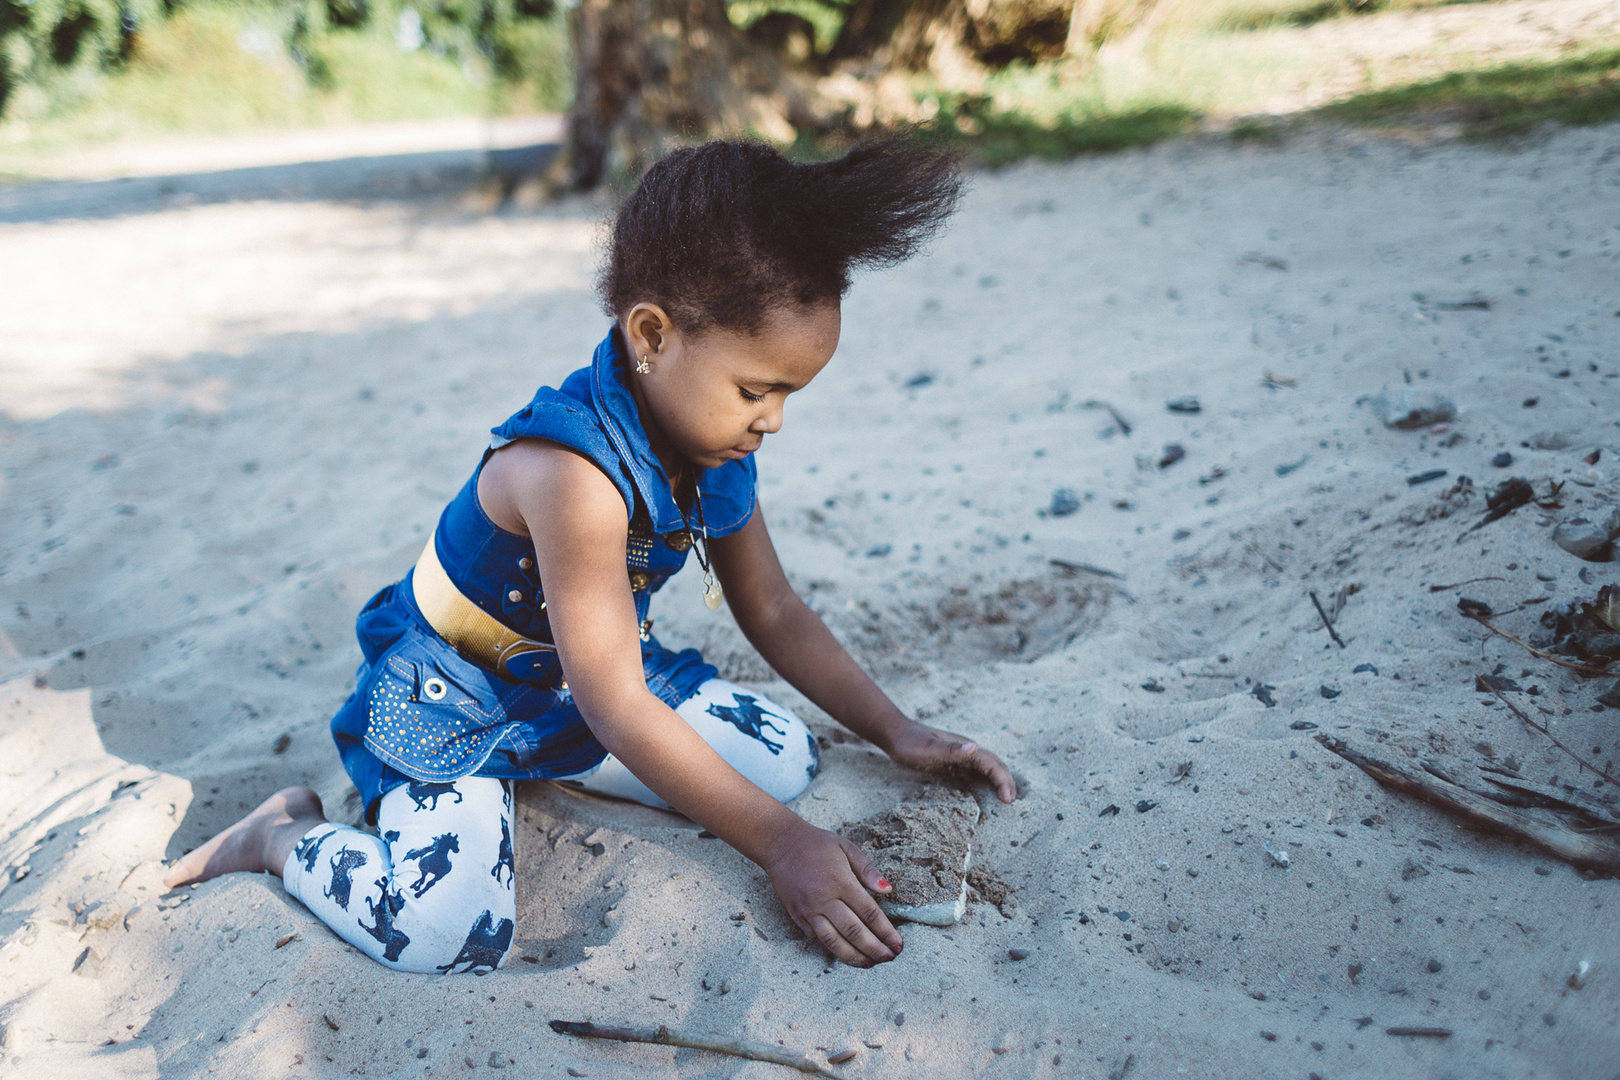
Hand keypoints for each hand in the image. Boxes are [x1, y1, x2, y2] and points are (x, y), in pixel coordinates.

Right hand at [761, 819, 903, 967]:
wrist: (779, 843)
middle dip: (874, 949)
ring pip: (833, 941)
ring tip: (869, 963)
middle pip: (854, 932)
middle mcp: (824, 899)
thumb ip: (868, 870)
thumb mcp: (846, 848)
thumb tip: (888, 890)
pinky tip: (845, 953)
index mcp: (841, 881)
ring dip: (853, 956)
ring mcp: (808, 910)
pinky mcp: (796, 916)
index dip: (886, 931)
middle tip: (889, 958)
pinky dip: (831, 948)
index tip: (898, 943)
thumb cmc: (816, 844)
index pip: (869, 913)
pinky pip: (816, 938)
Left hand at [885, 721, 1017, 803]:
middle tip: (1011, 802)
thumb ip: (949, 749)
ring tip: (1004, 802)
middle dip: (1005, 782)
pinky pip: (971, 778)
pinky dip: (981, 788)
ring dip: (996, 785)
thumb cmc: (909, 742)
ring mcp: (959, 760)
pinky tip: (982, 800)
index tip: (1007, 799)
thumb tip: (974, 747)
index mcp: (965, 747)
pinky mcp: (952, 767)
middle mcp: (966, 753)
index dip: (1002, 780)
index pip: (991, 763)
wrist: (895, 735)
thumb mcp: (927, 748)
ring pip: (984, 773)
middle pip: (993, 767)